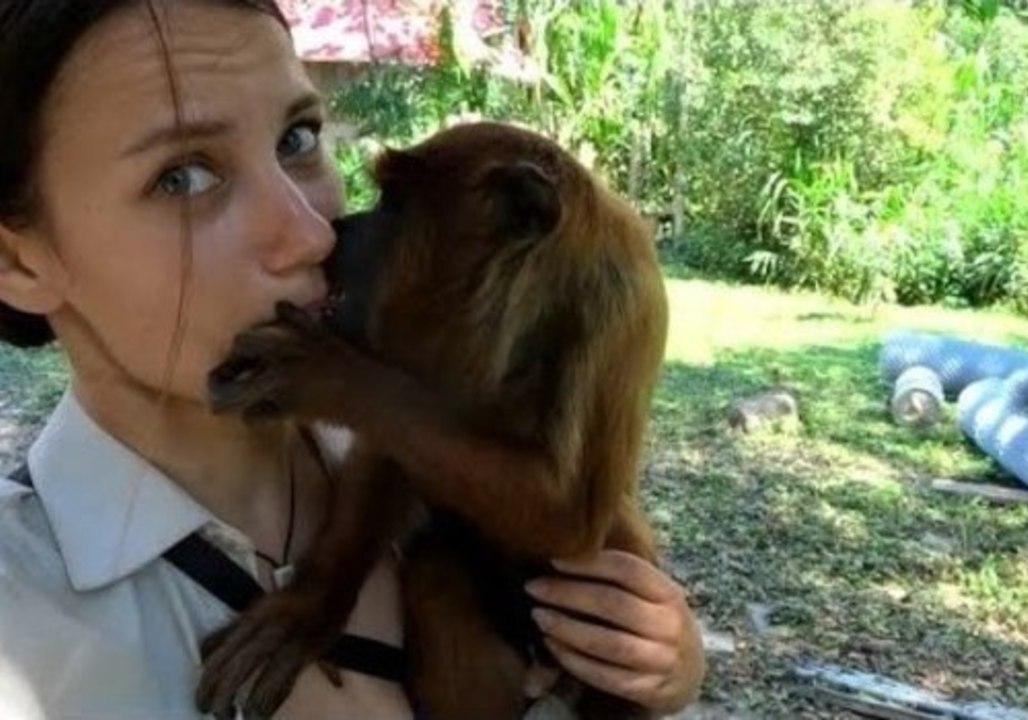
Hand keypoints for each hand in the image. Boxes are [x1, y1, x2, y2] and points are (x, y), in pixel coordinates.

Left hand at [525, 551, 704, 713]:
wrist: (689, 674)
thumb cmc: (655, 623)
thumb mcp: (652, 597)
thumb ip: (619, 580)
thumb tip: (563, 557)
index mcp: (669, 593)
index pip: (627, 569)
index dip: (588, 562)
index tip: (554, 560)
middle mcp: (670, 625)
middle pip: (612, 603)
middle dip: (567, 593)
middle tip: (534, 587)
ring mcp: (661, 659)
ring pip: (607, 643)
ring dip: (567, 628)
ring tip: (538, 616)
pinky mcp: (648, 689)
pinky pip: (604, 675)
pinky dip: (573, 660)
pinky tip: (552, 645)